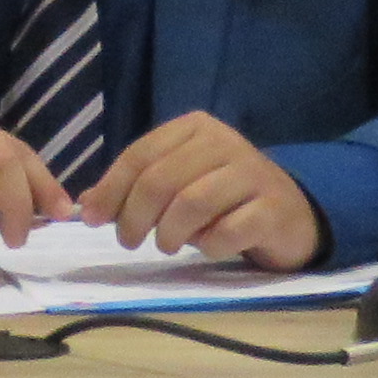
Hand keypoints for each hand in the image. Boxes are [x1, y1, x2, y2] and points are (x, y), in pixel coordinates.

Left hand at [84, 114, 323, 271]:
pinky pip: (228, 230)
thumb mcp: (178, 184)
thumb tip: (86, 205)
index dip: (111, 189)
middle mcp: (223, 142)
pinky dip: (209, 246)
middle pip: (161, 179)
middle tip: (129, 241)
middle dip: (135, 216)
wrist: (291, 213)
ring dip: (169, 233)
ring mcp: (252, 173)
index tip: (93, 220)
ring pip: (192, 202)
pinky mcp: (272, 208)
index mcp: (194, 128)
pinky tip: (208, 249)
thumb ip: (135, 188)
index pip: (140, 155)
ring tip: (167, 245)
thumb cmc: (224, 198)